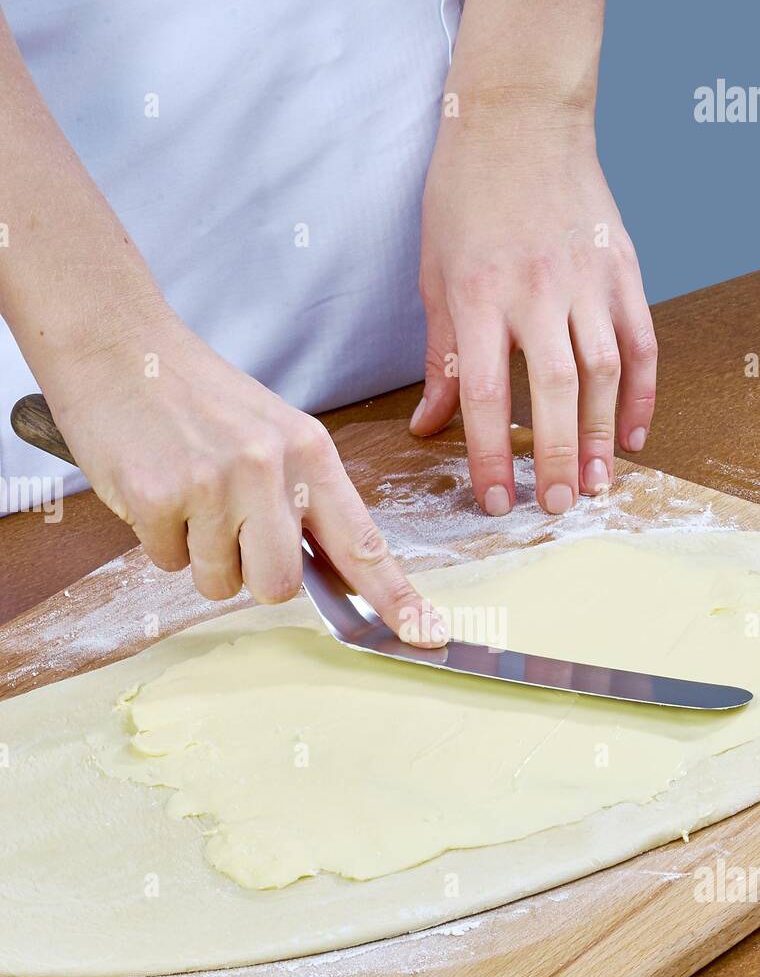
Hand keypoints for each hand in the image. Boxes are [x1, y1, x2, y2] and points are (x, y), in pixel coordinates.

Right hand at [47, 308, 444, 643]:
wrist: (115, 342)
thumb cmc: (194, 394)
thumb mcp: (270, 432)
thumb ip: (302, 498)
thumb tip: (332, 575)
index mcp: (309, 451)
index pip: (363, 541)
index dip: (395, 597)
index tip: (426, 634)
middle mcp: (269, 468)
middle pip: (280, 585)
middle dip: (250, 574)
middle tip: (224, 526)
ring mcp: (212, 483)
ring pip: (219, 583)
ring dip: (198, 555)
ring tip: (184, 495)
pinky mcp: (157, 496)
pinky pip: (166, 563)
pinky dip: (157, 537)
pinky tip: (153, 486)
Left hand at [410, 113, 656, 514]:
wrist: (520, 114)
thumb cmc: (465, 195)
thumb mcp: (435, 275)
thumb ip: (440, 358)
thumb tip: (427, 428)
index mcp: (479, 294)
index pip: (485, 394)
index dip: (490, 456)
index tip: (495, 501)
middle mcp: (537, 290)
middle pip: (553, 392)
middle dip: (555, 457)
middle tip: (554, 507)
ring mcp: (587, 278)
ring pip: (604, 373)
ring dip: (601, 436)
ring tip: (595, 486)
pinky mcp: (623, 268)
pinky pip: (641, 342)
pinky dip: (642, 393)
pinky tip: (631, 435)